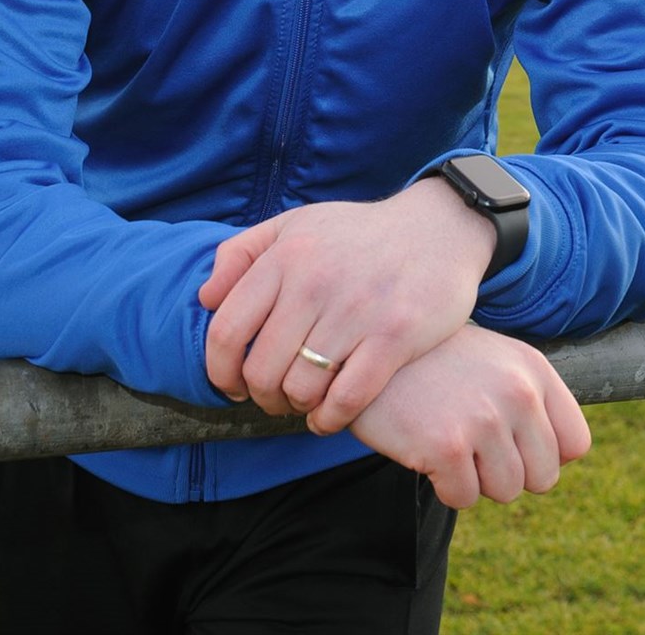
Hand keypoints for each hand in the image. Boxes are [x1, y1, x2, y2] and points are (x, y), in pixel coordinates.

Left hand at [199, 180, 496, 431]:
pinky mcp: (395, 336)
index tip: (232, 384)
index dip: (219, 370)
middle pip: (261, 370)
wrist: (438, 228)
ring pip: (301, 389)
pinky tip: (329, 416)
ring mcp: (356, 311)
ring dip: (296, 408)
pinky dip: (330, 419)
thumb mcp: (296, 224)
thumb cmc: (358, 233)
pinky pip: (347, 399)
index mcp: (285, 256)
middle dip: (260, 397)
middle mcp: (314, 282)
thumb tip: (205, 300)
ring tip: (303, 403)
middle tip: (273, 398)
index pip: (226, 331)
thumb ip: (241, 254)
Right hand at [347, 324, 590, 508]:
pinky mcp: (448, 446)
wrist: (368, 351)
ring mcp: (484, 419)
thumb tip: (564, 456)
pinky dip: (443, 485)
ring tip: (447, 438)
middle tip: (471, 442)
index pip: (575, 443)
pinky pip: (464, 498)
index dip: (544, 454)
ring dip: (475, 478)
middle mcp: (517, 392)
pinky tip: (425, 447)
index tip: (511, 443)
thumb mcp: (493, 361)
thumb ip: (531, 399)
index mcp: (533, 370)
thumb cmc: (433, 363)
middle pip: (543, 477)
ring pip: (505, 492)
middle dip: (507, 471)